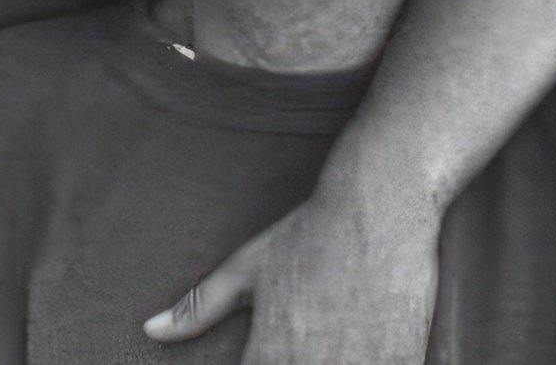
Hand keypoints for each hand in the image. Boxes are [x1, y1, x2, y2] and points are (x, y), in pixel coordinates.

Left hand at [143, 190, 439, 364]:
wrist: (382, 206)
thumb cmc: (309, 233)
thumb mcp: (247, 267)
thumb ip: (199, 307)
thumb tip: (151, 330)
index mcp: (273, 350)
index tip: (258, 356)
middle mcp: (318, 364)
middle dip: (288, 364)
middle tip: (292, 341)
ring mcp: (365, 364)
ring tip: (323, 339)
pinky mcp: (404, 360)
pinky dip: (366, 362)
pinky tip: (357, 345)